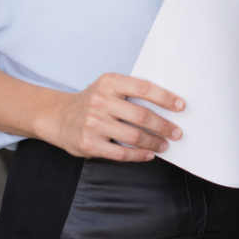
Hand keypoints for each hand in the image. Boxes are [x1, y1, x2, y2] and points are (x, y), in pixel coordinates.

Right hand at [40, 73, 183, 161]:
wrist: (58, 117)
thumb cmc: (92, 101)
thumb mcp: (107, 87)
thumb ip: (130, 92)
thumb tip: (167, 104)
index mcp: (108, 82)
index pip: (143, 88)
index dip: (165, 97)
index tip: (180, 106)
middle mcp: (100, 101)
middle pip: (141, 115)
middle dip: (163, 125)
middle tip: (176, 132)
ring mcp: (93, 124)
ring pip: (133, 136)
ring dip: (154, 142)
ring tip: (164, 144)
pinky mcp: (88, 144)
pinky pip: (120, 153)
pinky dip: (138, 155)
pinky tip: (148, 154)